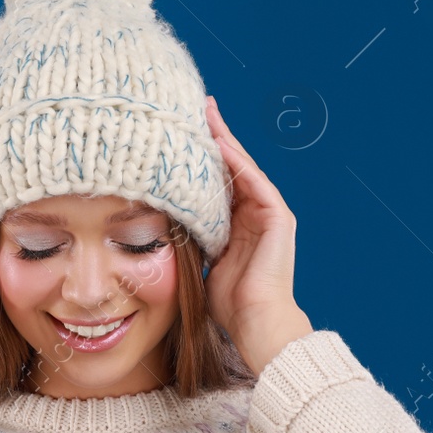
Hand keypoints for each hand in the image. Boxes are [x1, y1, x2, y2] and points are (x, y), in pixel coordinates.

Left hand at [203, 95, 313, 376]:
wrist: (255, 324)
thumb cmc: (227, 305)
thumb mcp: (200, 264)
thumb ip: (188, 243)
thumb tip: (154, 231)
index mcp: (236, 225)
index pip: (215, 182)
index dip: (198, 158)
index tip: (177, 134)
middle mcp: (255, 214)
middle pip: (230, 167)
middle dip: (212, 138)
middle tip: (193, 108)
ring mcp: (269, 214)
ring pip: (242, 167)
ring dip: (223, 140)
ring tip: (204, 113)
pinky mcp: (278, 217)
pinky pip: (254, 180)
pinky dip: (236, 161)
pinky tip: (218, 141)